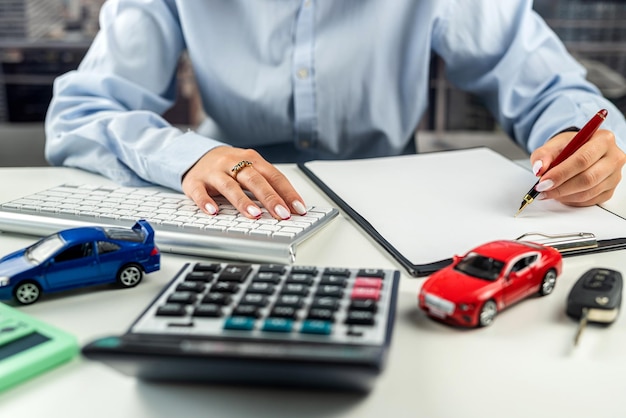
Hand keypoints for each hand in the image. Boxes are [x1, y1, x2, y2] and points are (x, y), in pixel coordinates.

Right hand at [181, 146, 306, 218]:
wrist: (196, 155)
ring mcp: (214, 172)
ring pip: (229, 185)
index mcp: (252, 160)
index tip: (298, 209)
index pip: (274, 176)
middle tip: (281, 214)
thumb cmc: (230, 166)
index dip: (288, 193)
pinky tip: (213, 212)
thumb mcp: (250, 170)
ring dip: (242, 201)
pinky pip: (200, 192)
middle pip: (254, 180)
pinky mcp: (195, 181)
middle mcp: (233, 163)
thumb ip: (267, 185)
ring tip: (254, 215)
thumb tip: (289, 208)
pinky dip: (206, 202)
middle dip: (270, 198)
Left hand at [529, 129, 625, 205]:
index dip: (561, 173)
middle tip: (543, 190)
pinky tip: (561, 195)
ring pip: (589, 192)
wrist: (577, 150)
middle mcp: (614, 157)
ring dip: (564, 196)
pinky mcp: (610, 190)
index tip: (543, 181)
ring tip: (549, 192)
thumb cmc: (568, 147)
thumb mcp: (552, 146)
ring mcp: (614, 175)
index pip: (583, 159)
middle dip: (561, 187)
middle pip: (588, 178)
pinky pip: (590, 201)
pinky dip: (571, 201)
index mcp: (603, 139)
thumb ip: (542, 155)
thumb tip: (539, 169)